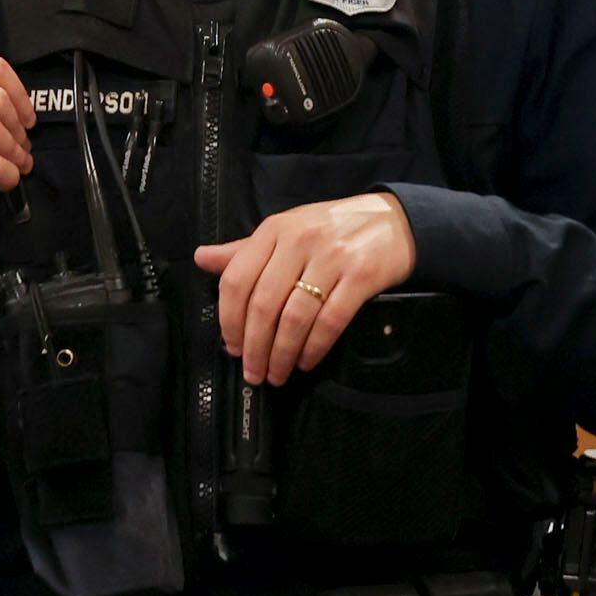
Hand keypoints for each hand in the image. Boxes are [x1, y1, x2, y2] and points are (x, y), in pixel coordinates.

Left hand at [193, 193, 416, 385]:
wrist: (393, 221)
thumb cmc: (332, 229)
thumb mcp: (286, 231)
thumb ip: (244, 250)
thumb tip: (202, 259)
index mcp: (275, 229)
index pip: (237, 279)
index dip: (229, 320)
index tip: (231, 346)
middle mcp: (300, 240)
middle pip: (263, 304)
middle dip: (254, 347)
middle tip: (253, 372)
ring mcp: (332, 257)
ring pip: (294, 317)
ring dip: (282, 354)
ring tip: (277, 374)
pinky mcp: (361, 276)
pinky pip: (330, 321)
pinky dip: (314, 348)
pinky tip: (306, 361)